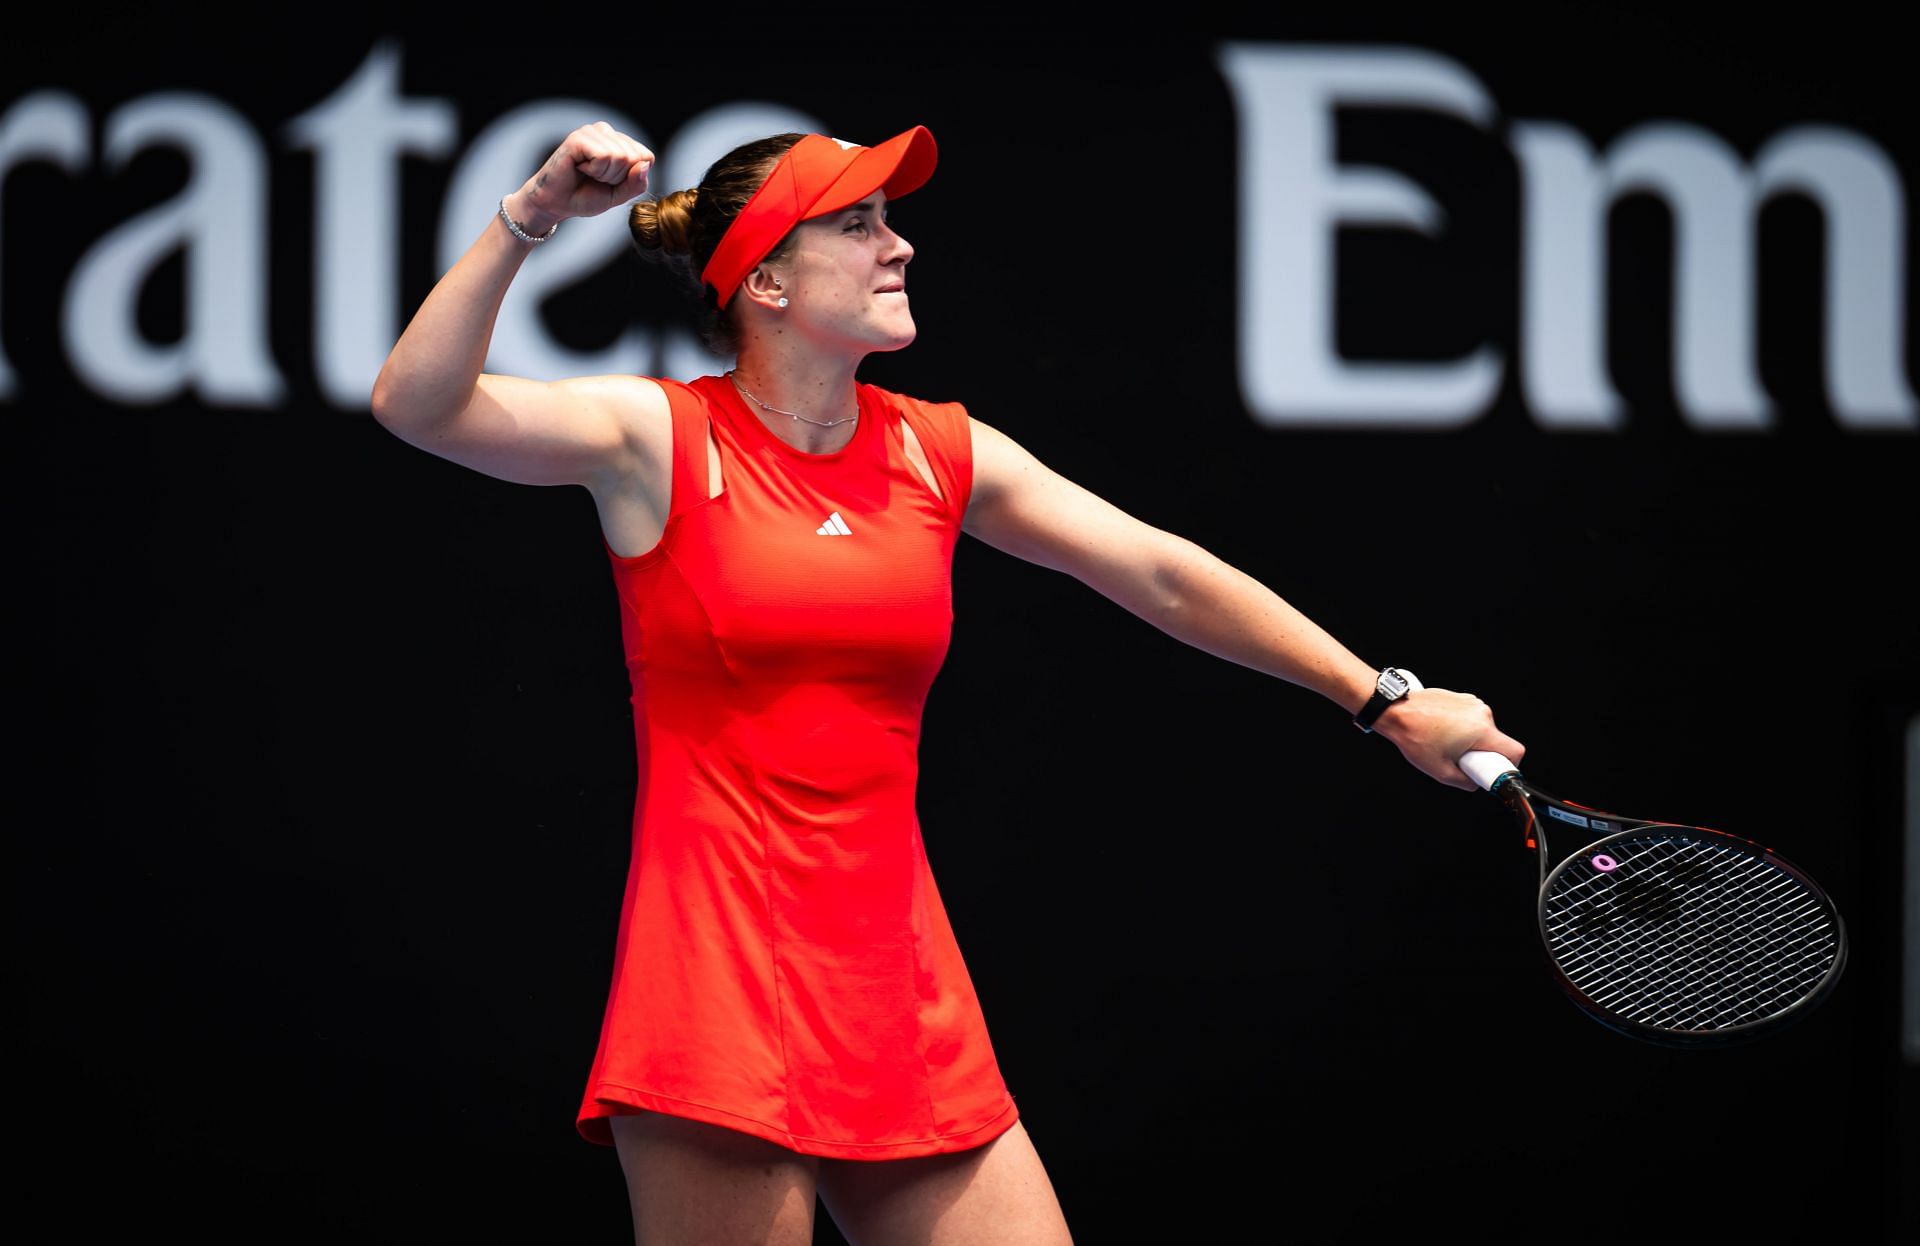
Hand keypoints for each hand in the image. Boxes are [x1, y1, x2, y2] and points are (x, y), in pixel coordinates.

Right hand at [506, 121, 653, 233]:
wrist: (556, 203)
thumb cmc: (585, 196)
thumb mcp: (619, 195)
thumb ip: (636, 183)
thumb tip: (645, 164)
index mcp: (619, 141)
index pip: (647, 156)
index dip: (630, 177)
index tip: (609, 181)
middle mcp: (606, 132)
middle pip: (634, 157)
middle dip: (617, 177)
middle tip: (595, 178)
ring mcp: (592, 132)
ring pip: (620, 157)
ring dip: (604, 175)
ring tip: (587, 173)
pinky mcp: (579, 138)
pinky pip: (603, 156)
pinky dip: (595, 170)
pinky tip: (580, 167)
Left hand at [1372, 688, 1524, 790]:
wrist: (1396, 711)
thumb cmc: (1415, 737)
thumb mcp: (1441, 771)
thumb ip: (1465, 781)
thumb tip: (1476, 782)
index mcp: (1482, 730)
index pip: (1515, 750)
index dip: (1508, 765)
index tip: (1491, 770)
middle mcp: (1482, 713)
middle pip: (1496, 740)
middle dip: (1482, 753)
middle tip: (1461, 759)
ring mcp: (1472, 702)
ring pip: (1483, 729)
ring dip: (1471, 740)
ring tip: (1446, 743)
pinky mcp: (1462, 698)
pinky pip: (1472, 718)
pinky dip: (1463, 727)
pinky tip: (1442, 731)